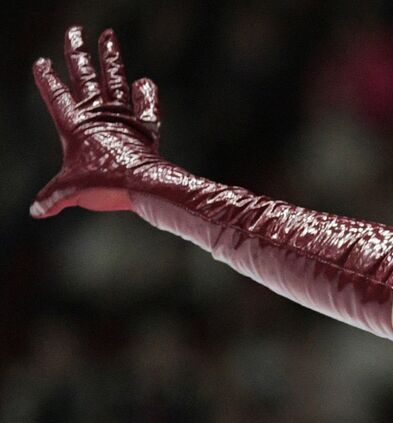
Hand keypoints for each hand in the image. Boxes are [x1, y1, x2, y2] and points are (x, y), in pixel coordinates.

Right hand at [30, 25, 163, 217]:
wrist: (141, 186)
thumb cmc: (103, 185)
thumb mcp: (70, 190)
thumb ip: (52, 197)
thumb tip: (36, 211)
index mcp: (74, 125)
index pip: (56, 95)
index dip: (48, 79)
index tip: (42, 63)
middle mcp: (98, 115)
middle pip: (84, 76)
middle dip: (77, 52)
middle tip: (74, 31)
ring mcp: (123, 117)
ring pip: (114, 79)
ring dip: (111, 58)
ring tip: (108, 35)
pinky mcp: (145, 126)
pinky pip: (146, 105)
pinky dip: (146, 94)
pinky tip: (144, 81)